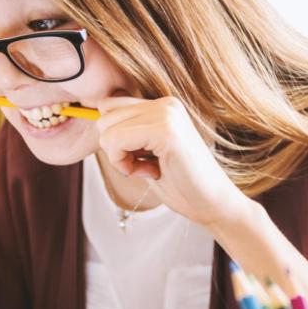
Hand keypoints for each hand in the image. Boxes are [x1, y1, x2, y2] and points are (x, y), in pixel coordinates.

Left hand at [96, 96, 251, 225]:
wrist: (213, 205)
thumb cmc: (181, 183)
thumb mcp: (147, 152)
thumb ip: (128, 132)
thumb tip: (95, 116)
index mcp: (163, 105)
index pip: (110, 105)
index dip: (114, 137)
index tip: (139, 158)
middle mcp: (165, 103)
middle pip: (104, 116)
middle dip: (115, 148)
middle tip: (144, 166)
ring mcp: (167, 114)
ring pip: (107, 129)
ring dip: (120, 158)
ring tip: (149, 168)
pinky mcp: (165, 131)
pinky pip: (116, 141)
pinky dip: (124, 164)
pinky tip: (150, 172)